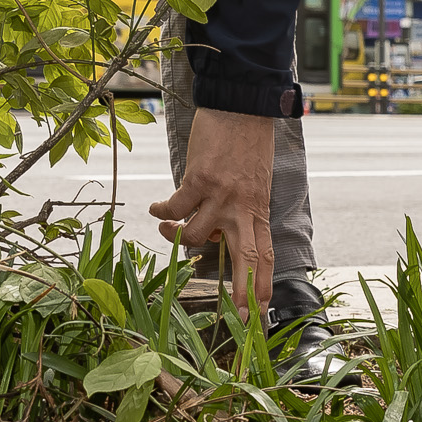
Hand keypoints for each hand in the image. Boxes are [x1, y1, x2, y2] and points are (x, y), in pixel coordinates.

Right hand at [148, 108, 275, 306]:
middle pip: (246, 257)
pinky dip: (161, 210)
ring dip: (174, 235)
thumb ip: (239, 211)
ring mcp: (221, 196)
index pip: (265, 253)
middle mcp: (243, 207)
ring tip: (166, 226)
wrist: (241, 106)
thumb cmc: (248, 142)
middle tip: (239, 316)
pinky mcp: (199, 181)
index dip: (262, 283)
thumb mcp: (253, 182)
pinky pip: (174, 208)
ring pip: (194, 236)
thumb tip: (216, 233)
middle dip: (242, 290)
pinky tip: (157, 206)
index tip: (261, 311)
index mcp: (258, 209)